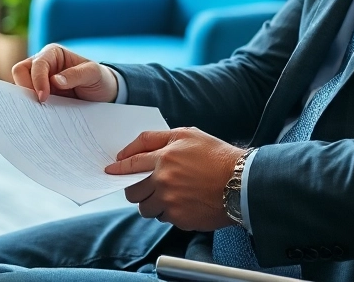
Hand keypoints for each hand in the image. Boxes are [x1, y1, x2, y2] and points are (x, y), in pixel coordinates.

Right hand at [13, 44, 117, 102]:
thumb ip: (76, 75)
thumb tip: (55, 81)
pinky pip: (29, 100)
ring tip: (38, 111)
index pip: (37, 64)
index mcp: (53, 54)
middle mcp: (43, 65)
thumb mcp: (93, 74)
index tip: (44, 97)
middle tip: (38, 104)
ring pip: (21, 86)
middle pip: (20, 71)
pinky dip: (31, 107)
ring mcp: (40, 81)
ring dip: (27, 98)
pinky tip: (40, 115)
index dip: (37, 80)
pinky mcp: (41, 95)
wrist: (104, 94)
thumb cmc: (99, 78)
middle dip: (25, 88)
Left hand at [105, 127, 244, 231]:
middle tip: (145, 188)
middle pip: (133, 191)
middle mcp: (163, 180)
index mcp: (164, 156)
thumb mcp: (189, 134)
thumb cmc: (218, 157)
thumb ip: (159, 138)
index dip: (119, 168)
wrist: (242, 183)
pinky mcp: (179, 218)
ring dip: (152, 204)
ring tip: (169, 196)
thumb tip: (135, 149)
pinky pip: (163, 218)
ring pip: (145, 209)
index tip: (112, 171)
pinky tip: (184, 203)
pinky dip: (169, 213)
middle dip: (135, 190)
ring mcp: (170, 201)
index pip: (132, 162)